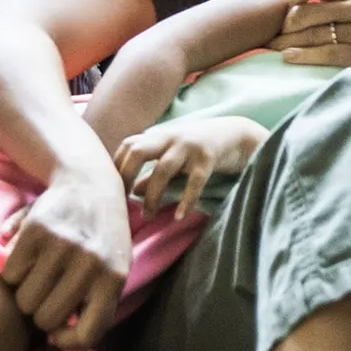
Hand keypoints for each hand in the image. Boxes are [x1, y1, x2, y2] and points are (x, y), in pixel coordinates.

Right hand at [0, 171, 132, 350]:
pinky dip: (13, 273)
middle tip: (46, 295)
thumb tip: (61, 340)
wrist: (90, 184)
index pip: (87, 334)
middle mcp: (90, 263)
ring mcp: (63, 246)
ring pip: (24, 300)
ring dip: (25, 294)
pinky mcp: (36, 230)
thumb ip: (96, 304)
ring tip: (38, 277)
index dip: (67, 341)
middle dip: (41, 312)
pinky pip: (10, 274)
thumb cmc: (101, 237)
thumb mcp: (114, 268)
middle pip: (46, 318)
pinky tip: (28, 258)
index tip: (58, 333)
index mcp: (114, 279)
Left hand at [114, 115, 269, 219]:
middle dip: (125, 175)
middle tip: (121, 201)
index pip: (128, 146)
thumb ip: (154, 172)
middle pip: (138, 151)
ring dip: (153, 195)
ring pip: (163, 169)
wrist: (239, 134)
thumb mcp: (176, 158)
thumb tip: (132, 190)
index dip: (116, 166)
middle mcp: (171, 137)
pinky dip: (186, 200)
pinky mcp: (209, 156)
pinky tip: (180, 216)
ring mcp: (189, 145)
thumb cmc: (202, 148)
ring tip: (148, 216)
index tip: (112, 189)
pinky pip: (194, 180)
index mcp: (160, 136)